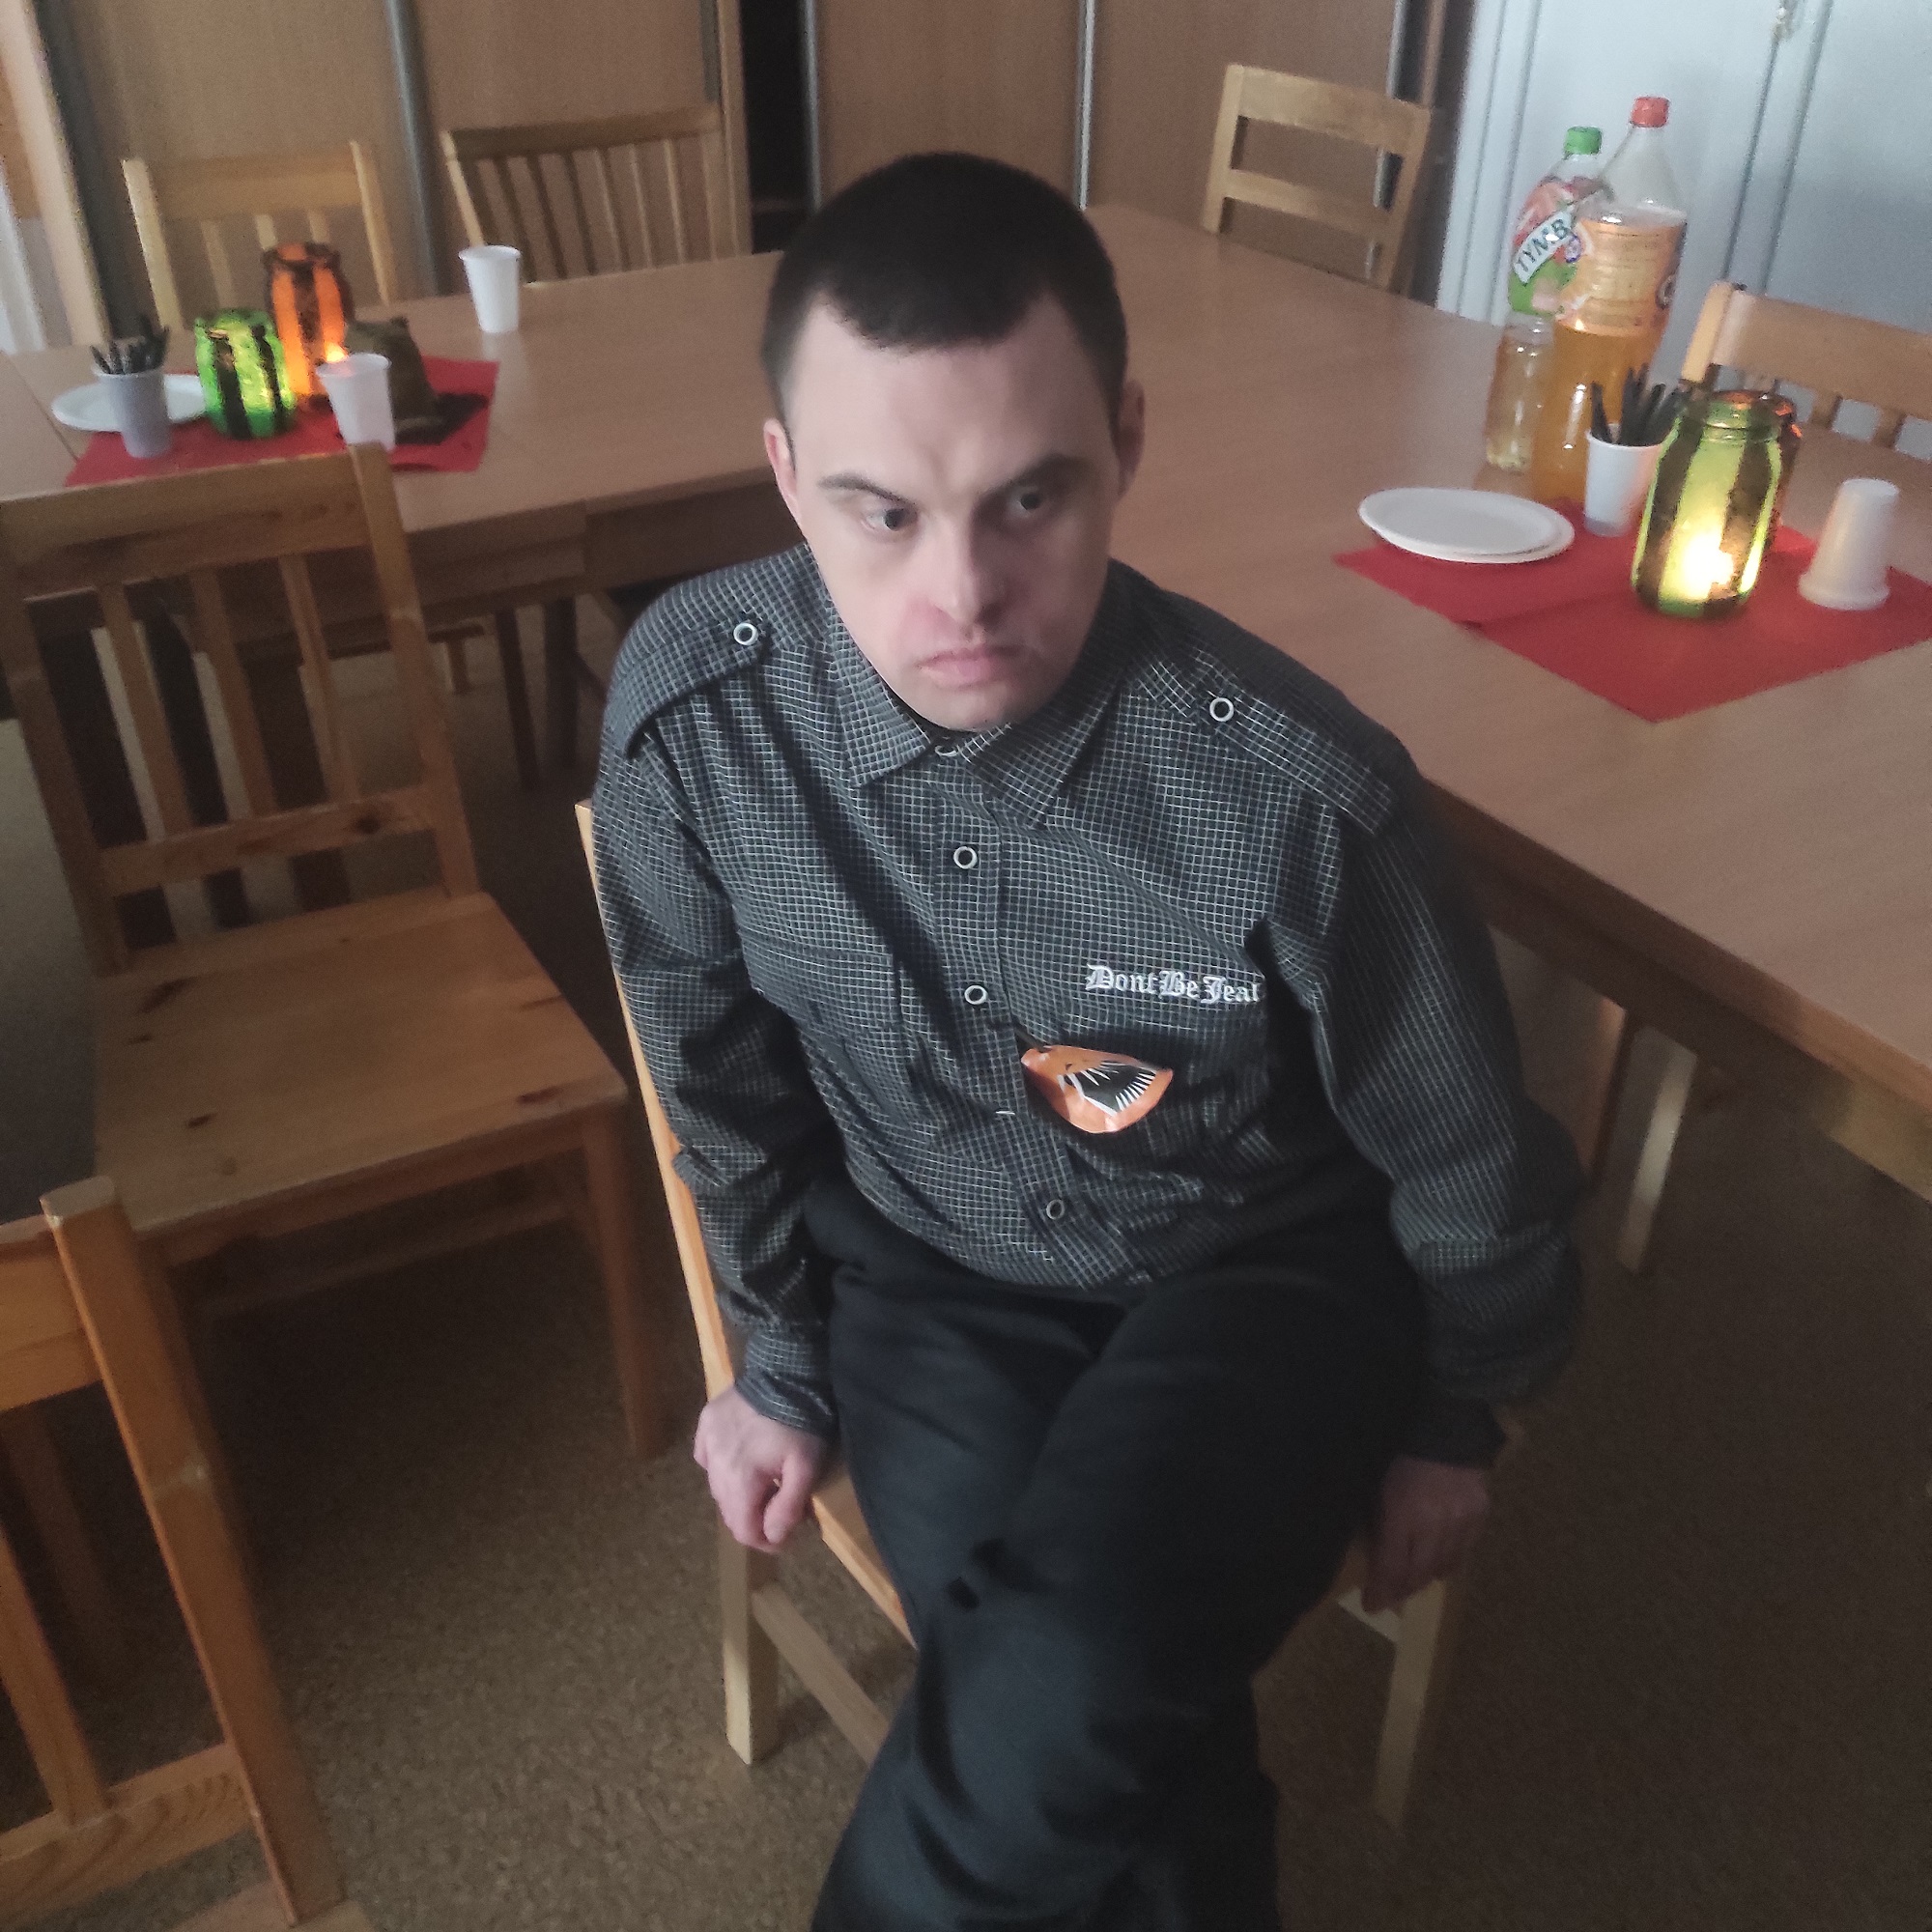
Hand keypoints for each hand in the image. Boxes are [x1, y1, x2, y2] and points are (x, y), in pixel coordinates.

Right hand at [693, 1385, 827, 1552]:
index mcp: (740, 1480)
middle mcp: (715, 1466)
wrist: (786, 1371)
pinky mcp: (706, 1422)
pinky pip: (706, 1457)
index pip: (742, 1530)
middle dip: (753, 1519)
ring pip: (716, 1486)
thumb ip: (788, 1507)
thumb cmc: (801, 1423)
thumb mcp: (806, 1468)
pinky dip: (721, 1466)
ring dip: (738, 1494)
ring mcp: (708, 1442)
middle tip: (777, 1512)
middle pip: (729, 1511)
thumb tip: (772, 1538)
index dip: (763, 1542)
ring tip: (762, 1486)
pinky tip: (738, 1460)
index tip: (785, 1538)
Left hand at [1362, 1455, 1489, 1613]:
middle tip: (1391, 1597)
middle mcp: (1435, 1525)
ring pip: (1444, 1566)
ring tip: (1413, 1581)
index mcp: (1403, 1514)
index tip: (1372, 1604)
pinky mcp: (1480, 1514)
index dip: (1382, 1590)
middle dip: (1402, 1589)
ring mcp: (1461, 1521)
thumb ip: (1379, 1522)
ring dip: (1426, 1576)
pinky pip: (1464, 1549)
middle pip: (1419, 1573)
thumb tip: (1375, 1555)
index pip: (1392, 1567)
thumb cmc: (1401, 1453)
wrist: (1445, 1425)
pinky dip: (1450, 1559)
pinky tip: (1439, 1561)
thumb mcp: (1378, 1486)